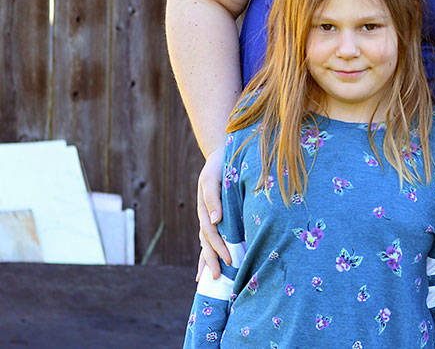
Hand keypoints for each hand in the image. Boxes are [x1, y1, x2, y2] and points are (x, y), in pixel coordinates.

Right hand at [196, 145, 230, 279]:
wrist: (221, 155)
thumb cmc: (218, 166)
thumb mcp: (213, 177)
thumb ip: (213, 198)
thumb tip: (216, 220)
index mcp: (205, 210)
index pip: (211, 234)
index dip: (219, 247)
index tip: (229, 260)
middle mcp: (206, 217)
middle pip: (206, 243)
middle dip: (211, 260)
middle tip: (218, 278)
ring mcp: (209, 218)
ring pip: (207, 243)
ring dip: (208, 260)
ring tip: (211, 279)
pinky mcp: (216, 217)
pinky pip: (212, 238)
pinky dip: (210, 252)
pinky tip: (211, 264)